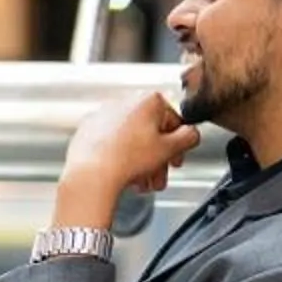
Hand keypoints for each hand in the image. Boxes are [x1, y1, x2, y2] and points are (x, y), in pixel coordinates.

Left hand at [54, 94, 200, 227]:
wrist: (91, 174)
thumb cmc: (128, 159)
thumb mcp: (170, 149)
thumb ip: (189, 137)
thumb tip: (192, 134)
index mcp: (148, 100)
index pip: (173, 120)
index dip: (178, 144)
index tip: (176, 158)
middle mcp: (124, 101)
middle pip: (151, 132)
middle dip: (158, 158)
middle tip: (161, 174)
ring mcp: (104, 115)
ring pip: (132, 139)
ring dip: (142, 162)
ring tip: (144, 182)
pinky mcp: (88, 130)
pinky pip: (112, 143)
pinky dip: (121, 157)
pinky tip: (125, 175)